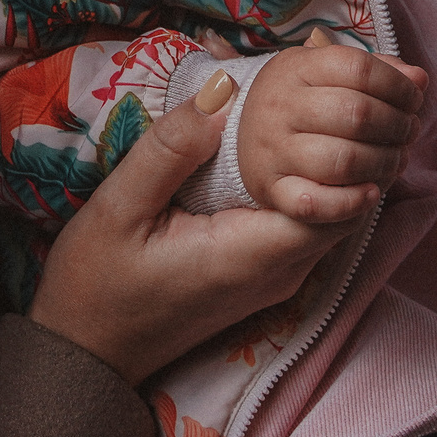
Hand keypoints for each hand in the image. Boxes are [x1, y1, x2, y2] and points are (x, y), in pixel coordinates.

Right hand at [28, 72, 354, 384]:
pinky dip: (311, 185)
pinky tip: (291, 146)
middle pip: (345, 206)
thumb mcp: (120, 207)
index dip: (347, 146)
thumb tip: (224, 87)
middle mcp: (278, 274)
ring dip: (334, 165)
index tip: (337, 94)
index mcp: (249, 257)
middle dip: (348, 147)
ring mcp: (275, 280)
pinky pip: (308, 226)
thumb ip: (172, 148)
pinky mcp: (265, 278)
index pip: (336, 202)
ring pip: (332, 216)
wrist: (87, 354)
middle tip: (336, 83)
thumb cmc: (96, 284)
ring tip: (321, 104)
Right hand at [237, 29, 427, 222]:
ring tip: (397, 159)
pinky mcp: (272, 190)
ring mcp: (274, 150)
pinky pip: (314, 204)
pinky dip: (351, 203)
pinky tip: (372, 193)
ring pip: (343, 161)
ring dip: (385, 163)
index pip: (359, 69)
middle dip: (398, 126)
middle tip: (409, 131)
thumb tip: (419, 79)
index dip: (398, 86)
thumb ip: (377, 70)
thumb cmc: (303, 99)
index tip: (414, 99)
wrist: (243, 133)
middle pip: (357, 114)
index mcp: (296, 68)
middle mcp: (280, 106)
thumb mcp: (329, 72)